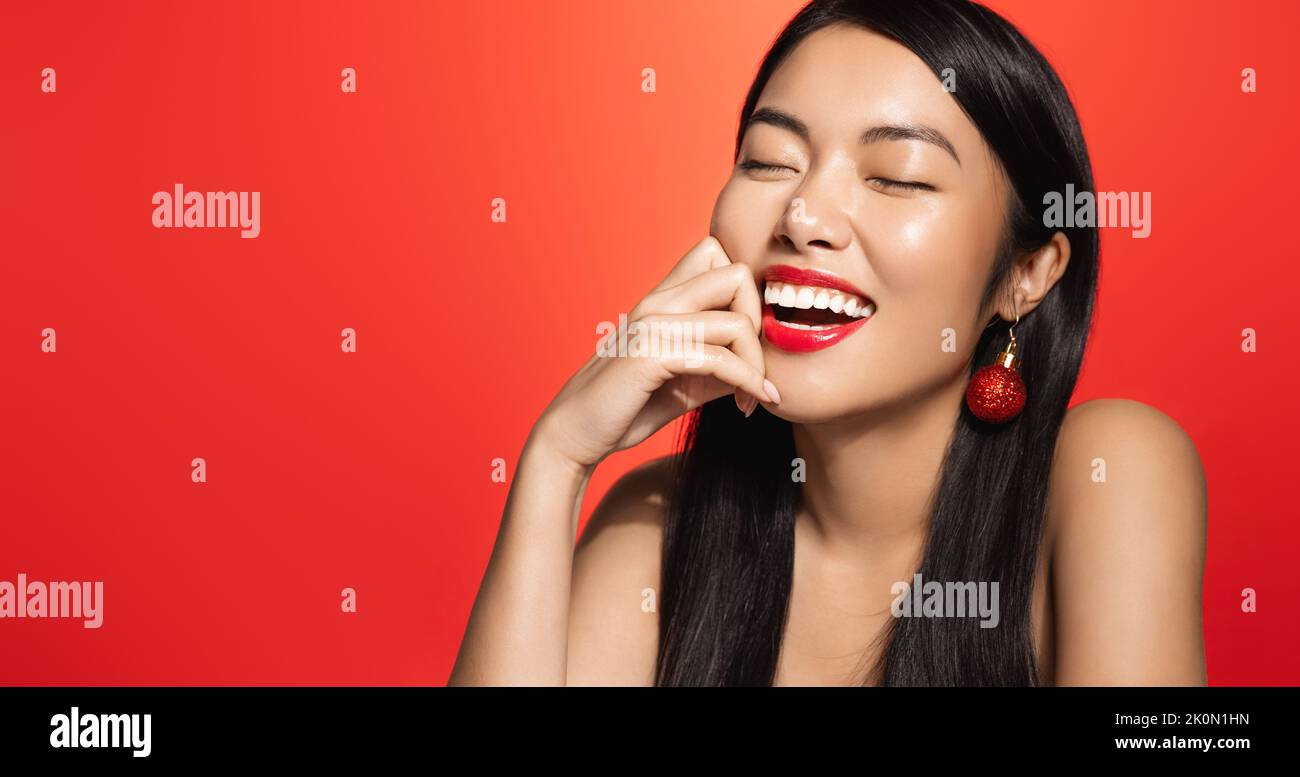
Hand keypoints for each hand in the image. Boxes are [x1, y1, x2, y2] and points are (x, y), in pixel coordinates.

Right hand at [534, 236, 778, 469]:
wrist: (576, 434)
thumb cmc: (625, 408)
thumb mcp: (684, 382)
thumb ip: (718, 367)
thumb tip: (761, 369)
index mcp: (663, 301)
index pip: (715, 255)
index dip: (746, 294)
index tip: (753, 340)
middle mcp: (658, 302)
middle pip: (737, 274)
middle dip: (761, 321)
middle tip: (759, 366)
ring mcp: (653, 324)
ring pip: (736, 321)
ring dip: (757, 365)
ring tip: (755, 396)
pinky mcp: (650, 355)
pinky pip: (718, 359)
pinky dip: (745, 383)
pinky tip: (749, 404)